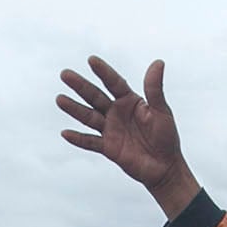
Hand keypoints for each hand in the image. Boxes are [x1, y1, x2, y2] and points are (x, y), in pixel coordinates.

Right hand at [57, 56, 194, 215]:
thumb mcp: (162, 111)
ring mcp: (111, 130)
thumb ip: (155, 89)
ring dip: (74, 109)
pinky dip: (78, 139)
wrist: (165, 167)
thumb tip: (158, 62)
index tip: (91, 60)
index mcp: (130, 101)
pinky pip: (90, 142)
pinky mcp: (108, 148)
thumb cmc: (167, 137)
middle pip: (95, 96)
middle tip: (65, 74)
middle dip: (80, 86)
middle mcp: (117, 113)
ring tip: (60, 99)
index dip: (103, 72)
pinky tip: (65, 133)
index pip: (114, 83)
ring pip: (89, 117)